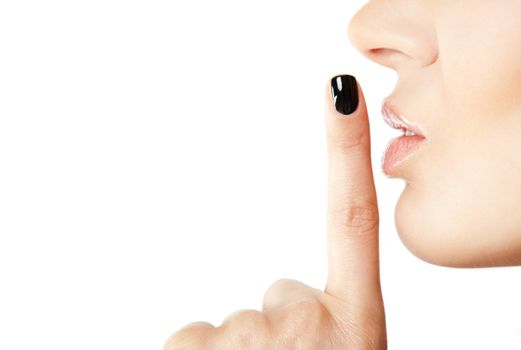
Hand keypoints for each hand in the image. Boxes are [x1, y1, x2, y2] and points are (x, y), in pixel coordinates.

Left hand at [164, 75, 385, 349]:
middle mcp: (308, 324)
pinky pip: (188, 339)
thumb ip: (319, 320)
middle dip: (278, 326)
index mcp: (355, 326)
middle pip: (280, 294)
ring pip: (231, 323)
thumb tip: (275, 297)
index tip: (340, 94)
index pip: (353, 221)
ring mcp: (253, 337)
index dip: (347, 153)